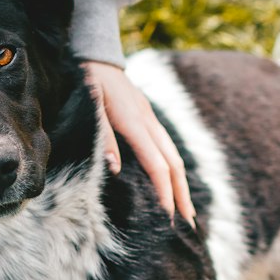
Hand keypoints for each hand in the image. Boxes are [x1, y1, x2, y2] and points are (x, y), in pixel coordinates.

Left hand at [82, 59, 194, 225]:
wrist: (97, 58)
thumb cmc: (90, 84)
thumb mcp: (90, 109)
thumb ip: (103, 138)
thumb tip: (116, 169)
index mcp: (135, 123)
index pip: (157, 164)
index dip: (164, 190)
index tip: (168, 214)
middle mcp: (149, 122)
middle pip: (174, 163)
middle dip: (182, 193)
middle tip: (189, 222)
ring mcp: (151, 120)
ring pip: (174, 155)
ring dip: (182, 184)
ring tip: (187, 209)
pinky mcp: (149, 119)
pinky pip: (167, 148)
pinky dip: (173, 170)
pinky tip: (173, 183)